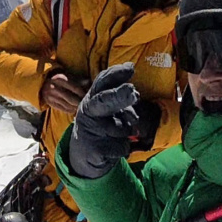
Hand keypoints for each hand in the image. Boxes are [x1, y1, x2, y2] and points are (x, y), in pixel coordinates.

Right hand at [39, 71, 87, 113]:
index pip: (75, 88)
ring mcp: (50, 96)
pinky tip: (75, 109)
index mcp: (60, 79)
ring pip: (67, 105)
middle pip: (71, 98)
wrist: (43, 83)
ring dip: (76, 107)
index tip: (87, 96)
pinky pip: (62, 109)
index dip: (82, 93)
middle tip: (85, 103)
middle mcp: (54, 87)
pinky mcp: (49, 103)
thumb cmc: (61, 79)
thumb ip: (79, 80)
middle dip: (79, 102)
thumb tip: (89, 82)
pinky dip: (70, 110)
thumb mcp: (68, 76)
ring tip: (81, 107)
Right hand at [67, 63, 138, 178]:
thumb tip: (134, 93)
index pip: (102, 82)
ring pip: (119, 127)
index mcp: (93, 98)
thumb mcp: (109, 109)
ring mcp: (90, 130)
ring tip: (122, 133)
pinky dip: (125, 147)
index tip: (130, 68)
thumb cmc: (103, 125)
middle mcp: (89, 111)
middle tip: (133, 91)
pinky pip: (121, 147)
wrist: (86, 154)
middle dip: (118, 96)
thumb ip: (121, 100)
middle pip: (104, 100)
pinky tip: (115, 147)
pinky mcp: (95, 149)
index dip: (115, 74)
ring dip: (127, 130)